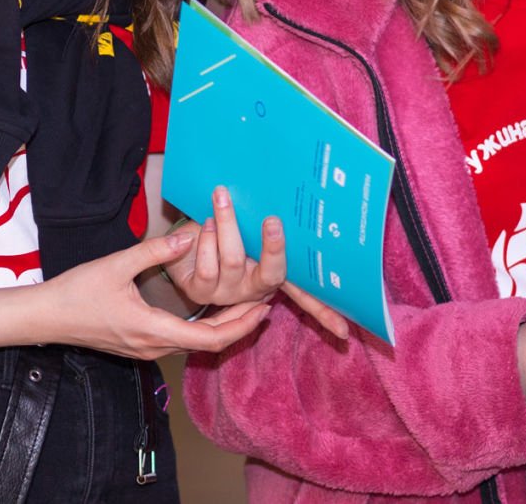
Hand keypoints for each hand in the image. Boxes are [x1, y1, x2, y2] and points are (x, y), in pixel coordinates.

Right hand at [40, 228, 271, 359]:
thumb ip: (153, 251)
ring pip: (195, 344)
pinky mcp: (140, 345)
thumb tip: (189, 236)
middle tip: (266, 306)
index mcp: (152, 329)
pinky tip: (210, 310)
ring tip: (245, 304)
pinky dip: (203, 328)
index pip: (210, 338)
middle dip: (240, 325)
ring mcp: (146, 349)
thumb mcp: (116, 265)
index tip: (264, 309)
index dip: (241, 325)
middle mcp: (154, 346)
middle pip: (208, 344)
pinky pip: (181, 341)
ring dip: (222, 327)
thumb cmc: (77, 292)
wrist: (46, 318)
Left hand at [163, 187, 352, 339]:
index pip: (306, 297)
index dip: (326, 315)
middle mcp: (254, 288)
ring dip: (228, 223)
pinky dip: (206, 239)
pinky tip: (205, 222)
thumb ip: (270, 223)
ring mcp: (227, 292)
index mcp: (271, 274)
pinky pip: (207, 267)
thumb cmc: (222, 228)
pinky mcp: (200, 291)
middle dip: (273, 247)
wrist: (180, 241)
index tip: (344, 330)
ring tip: (222, 197)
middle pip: (272, 273)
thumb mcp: (248, 225)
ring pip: (234, 260)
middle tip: (273, 220)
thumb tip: (298, 195)